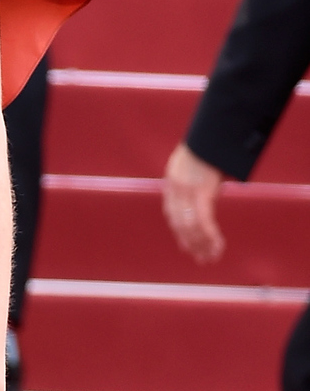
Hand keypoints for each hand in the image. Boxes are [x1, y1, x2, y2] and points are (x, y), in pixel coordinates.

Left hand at [162, 143, 225, 262]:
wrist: (211, 132)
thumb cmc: (208, 146)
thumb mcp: (194, 162)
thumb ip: (196, 179)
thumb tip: (208, 188)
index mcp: (172, 182)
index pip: (172, 214)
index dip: (180, 232)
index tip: (187, 245)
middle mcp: (175, 189)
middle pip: (180, 224)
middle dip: (191, 243)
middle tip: (202, 258)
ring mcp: (187, 191)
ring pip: (190, 227)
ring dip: (202, 245)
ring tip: (211, 257)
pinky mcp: (201, 192)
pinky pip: (203, 221)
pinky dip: (209, 236)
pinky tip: (217, 245)